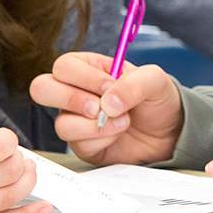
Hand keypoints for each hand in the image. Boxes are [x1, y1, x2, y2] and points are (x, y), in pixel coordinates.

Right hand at [31, 53, 183, 166]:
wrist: (170, 132)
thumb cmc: (158, 99)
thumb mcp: (155, 80)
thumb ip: (134, 83)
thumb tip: (108, 103)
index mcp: (89, 68)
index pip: (64, 66)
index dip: (84, 78)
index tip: (110, 86)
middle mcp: (76, 92)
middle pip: (42, 89)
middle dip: (71, 99)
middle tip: (99, 107)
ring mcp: (76, 120)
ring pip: (61, 123)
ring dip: (95, 126)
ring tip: (122, 122)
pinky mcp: (83, 144)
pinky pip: (77, 145)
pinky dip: (102, 141)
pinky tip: (118, 134)